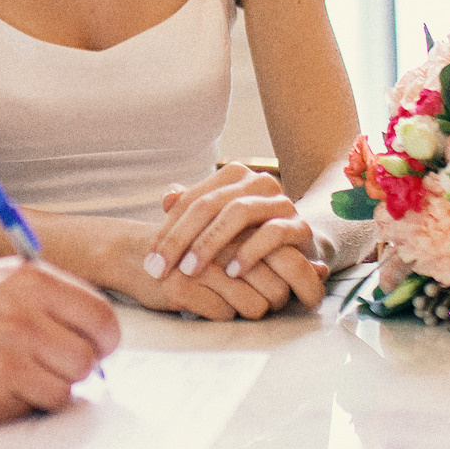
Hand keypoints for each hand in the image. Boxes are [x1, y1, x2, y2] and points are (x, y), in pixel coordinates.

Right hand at [0, 258, 120, 425]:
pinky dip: (17, 409)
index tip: (76, 353)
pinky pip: (38, 408)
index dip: (95, 341)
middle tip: (35, 375)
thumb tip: (84, 334)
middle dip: (70, 371)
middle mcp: (26, 306)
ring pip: (69, 386)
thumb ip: (29, 301)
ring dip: (42, 393)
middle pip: (92, 355)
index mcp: (25, 276)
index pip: (100, 315)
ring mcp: (14, 345)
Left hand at [143, 164, 326, 317]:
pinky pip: (272, 233)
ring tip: (190, 270)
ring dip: (210, 244)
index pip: (191, 200)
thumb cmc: (248, 236)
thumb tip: (167, 196)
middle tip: (160, 269)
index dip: (167, 230)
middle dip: (179, 239)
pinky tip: (232, 272)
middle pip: (208, 205)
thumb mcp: (216, 223)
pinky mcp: (299, 225)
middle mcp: (257, 182)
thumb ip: (191, 208)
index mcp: (233, 176)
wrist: (299, 249)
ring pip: (238, 213)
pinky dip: (249, 252)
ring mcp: (280, 201)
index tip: (150, 260)